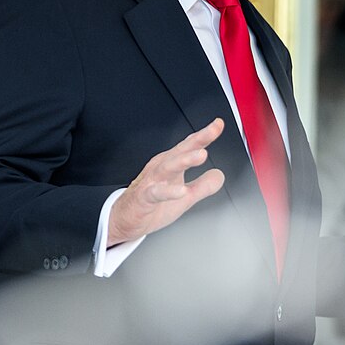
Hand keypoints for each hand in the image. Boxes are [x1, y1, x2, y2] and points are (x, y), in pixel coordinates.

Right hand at [106, 119, 227, 246]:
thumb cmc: (151, 204)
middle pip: (181, 151)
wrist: (124, 220)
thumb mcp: (185, 196)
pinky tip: (181, 192)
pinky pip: (156, 193)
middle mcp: (161, 168)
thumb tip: (220, 175)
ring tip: (201, 155)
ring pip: (168, 166)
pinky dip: (168, 192)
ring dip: (185, 160)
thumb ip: (203, 185)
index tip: (218, 124)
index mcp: (171, 164)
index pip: (189, 147)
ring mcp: (152, 181)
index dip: (205, 135)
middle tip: (212, 131)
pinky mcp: (144, 197)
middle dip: (197, 140)